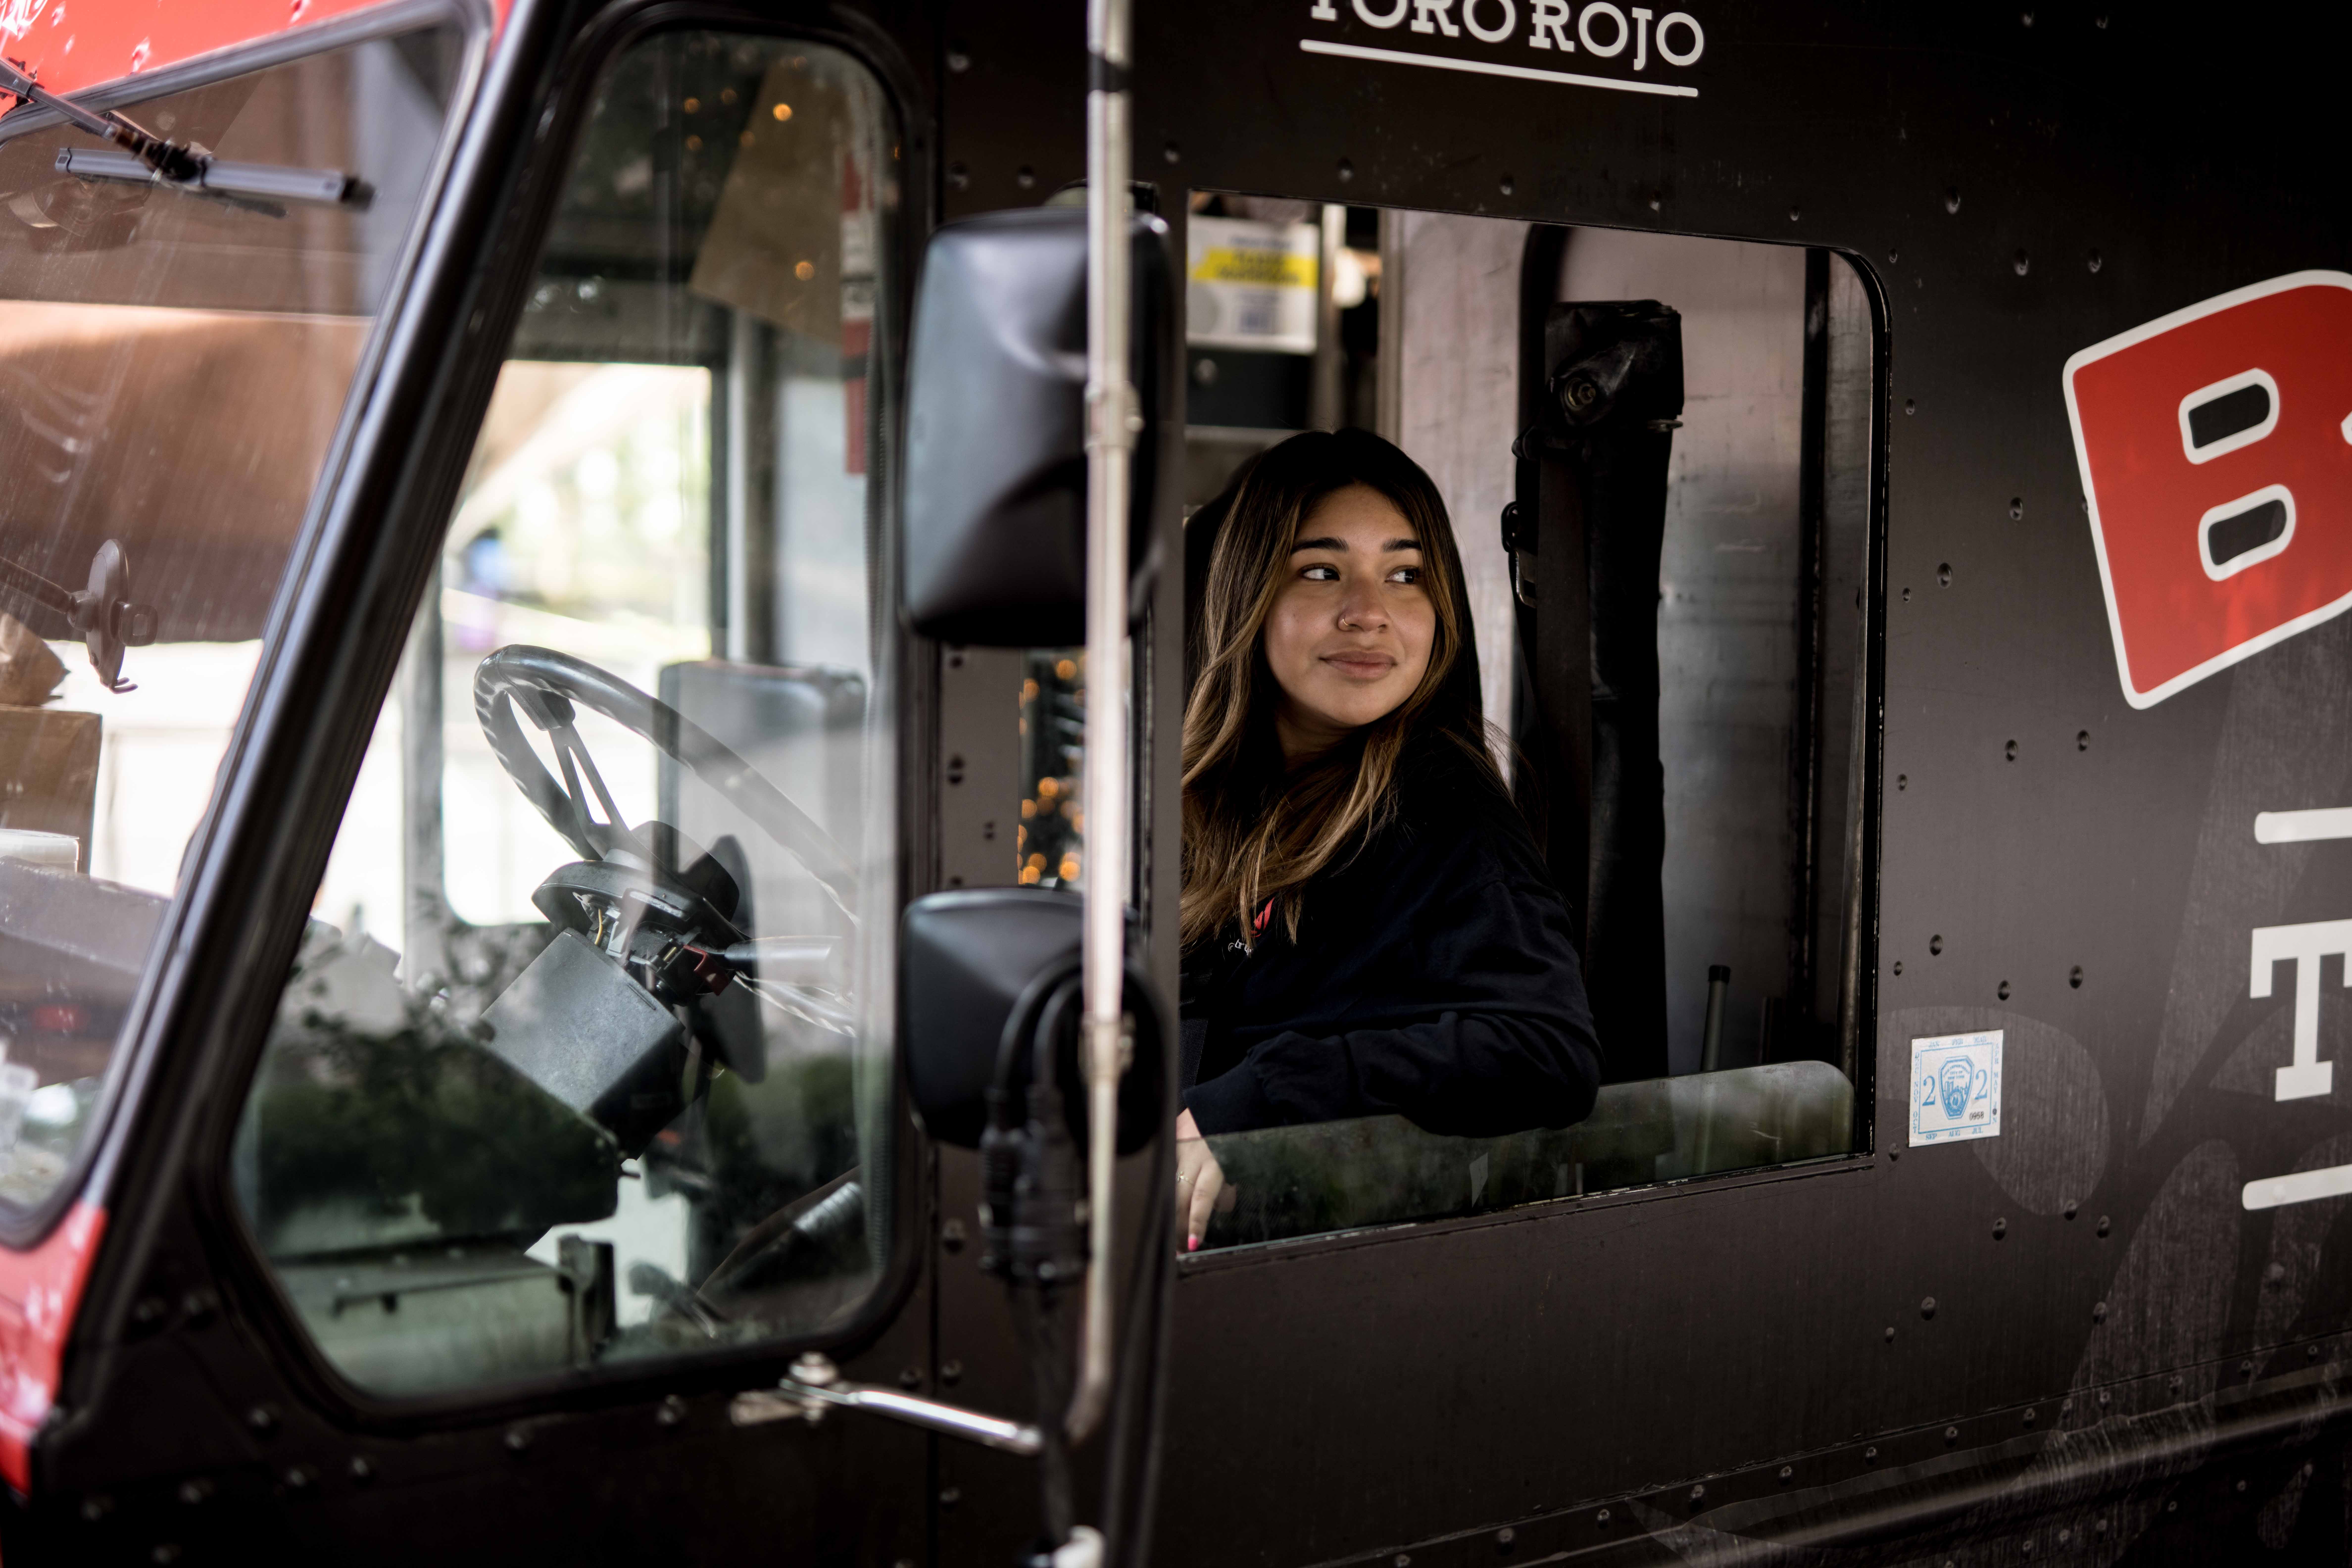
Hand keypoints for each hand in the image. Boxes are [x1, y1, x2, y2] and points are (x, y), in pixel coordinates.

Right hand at [1174, 1108, 1228, 1251]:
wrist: (1233, 1098)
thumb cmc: (1241, 1134)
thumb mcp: (1240, 1164)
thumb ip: (1225, 1189)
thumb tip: (1213, 1209)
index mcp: (1216, 1161)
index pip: (1202, 1198)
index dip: (1195, 1222)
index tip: (1191, 1243)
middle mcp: (1194, 1154)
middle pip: (1179, 1197)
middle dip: (1177, 1226)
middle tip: (1178, 1250)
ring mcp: (1179, 1143)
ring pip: (1168, 1183)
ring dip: (1170, 1208)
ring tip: (1173, 1232)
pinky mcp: (1171, 1134)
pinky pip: (1168, 1163)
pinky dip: (1169, 1180)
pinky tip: (1167, 1193)